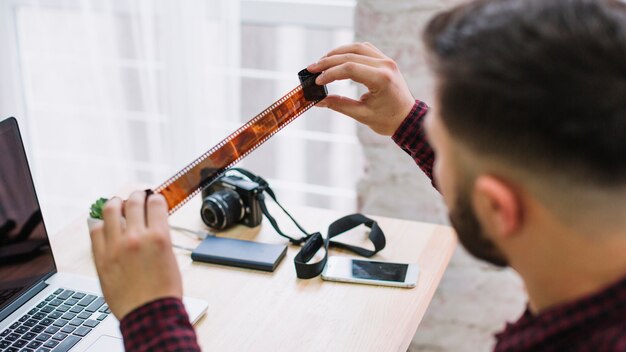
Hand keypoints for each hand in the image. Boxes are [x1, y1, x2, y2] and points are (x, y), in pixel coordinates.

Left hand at [88, 191, 182, 319]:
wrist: (149, 313)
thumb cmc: (163, 291)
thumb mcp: (170, 258)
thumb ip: (160, 238)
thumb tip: (152, 225)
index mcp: (159, 237)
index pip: (156, 203)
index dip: (156, 198)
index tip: (154, 199)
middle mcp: (137, 237)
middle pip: (134, 202)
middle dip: (137, 195)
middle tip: (137, 195)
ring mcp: (116, 246)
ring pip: (111, 211)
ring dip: (116, 203)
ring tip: (117, 203)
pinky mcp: (101, 257)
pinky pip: (95, 231)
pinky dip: (100, 223)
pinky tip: (104, 224)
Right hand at [307, 42, 415, 135]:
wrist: (408, 119)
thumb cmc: (388, 120)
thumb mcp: (362, 115)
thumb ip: (339, 105)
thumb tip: (318, 101)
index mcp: (381, 79)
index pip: (350, 68)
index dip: (330, 73)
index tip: (317, 81)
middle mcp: (385, 65)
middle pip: (351, 55)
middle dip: (328, 62)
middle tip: (312, 69)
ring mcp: (386, 61)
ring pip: (357, 48)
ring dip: (337, 53)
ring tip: (322, 62)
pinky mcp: (385, 61)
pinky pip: (365, 49)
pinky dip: (350, 51)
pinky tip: (338, 58)